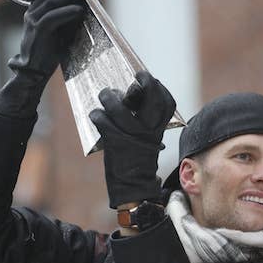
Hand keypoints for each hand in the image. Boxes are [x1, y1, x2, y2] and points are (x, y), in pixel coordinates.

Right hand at [8, 0, 90, 78]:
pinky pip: (52, 19)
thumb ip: (69, 14)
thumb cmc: (51, 50)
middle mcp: (33, 11)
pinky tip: (79, 9)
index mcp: (37, 8)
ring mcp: (33, 22)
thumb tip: (85, 1)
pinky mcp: (38, 33)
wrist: (36, 71)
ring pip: (52, 1)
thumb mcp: (61, 28)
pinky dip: (67, 12)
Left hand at [90, 71, 175, 208]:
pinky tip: (95, 114)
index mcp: (159, 130)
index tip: (149, 79)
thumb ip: (144, 121)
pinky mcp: (116, 142)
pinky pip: (104, 121)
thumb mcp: (148, 140)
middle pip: (150, 98)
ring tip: (106, 94)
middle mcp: (149, 131)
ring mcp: (133, 136)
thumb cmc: (138, 160)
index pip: (167, 103)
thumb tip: (127, 98)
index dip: (159, 88)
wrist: (134, 186)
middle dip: (144, 82)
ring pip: (120, 108)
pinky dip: (97, 115)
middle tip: (137, 76)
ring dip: (109, 98)